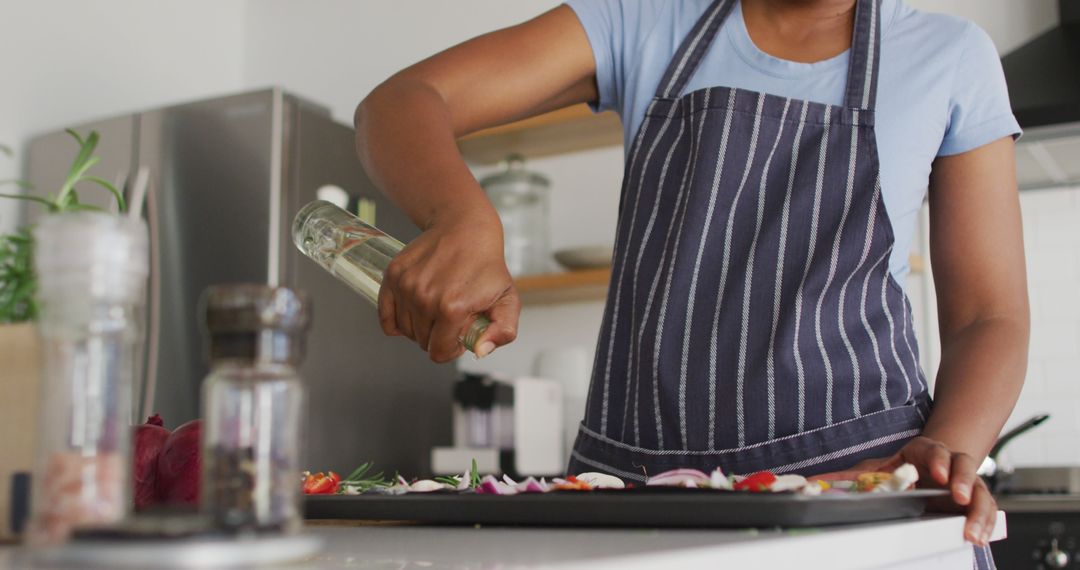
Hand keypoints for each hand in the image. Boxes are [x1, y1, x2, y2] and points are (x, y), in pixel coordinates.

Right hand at [378, 212, 519, 361]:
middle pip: (421, 342)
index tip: (459, 335)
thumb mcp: (508, 299)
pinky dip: (397, 319)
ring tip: (437, 307)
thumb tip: (480, 351)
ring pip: (405, 329)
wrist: (465, 228)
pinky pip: (386, 315)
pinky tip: (414, 310)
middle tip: (452, 316)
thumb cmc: (486, 266)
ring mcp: (406, 286)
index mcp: (452, 309)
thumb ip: (502, 331)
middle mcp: (425, 298)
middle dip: (437, 336)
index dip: (451, 349)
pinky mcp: (393, 276)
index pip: (439, 352)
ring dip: (420, 325)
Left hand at [814, 436, 995, 545]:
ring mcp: (966, 483)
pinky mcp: (975, 501)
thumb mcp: (875, 470)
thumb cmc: (902, 468)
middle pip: (963, 466)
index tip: (936, 474)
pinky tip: (980, 538)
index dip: (938, 459)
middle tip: (957, 495)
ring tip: (972, 530)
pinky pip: (986, 510)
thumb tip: (814, 482)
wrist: (930, 467)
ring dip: (979, 510)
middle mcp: (950, 464)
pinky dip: (986, 523)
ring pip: (980, 491)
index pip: (934, 450)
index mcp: (924, 452)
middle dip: (962, 480)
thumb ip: (848, 477)